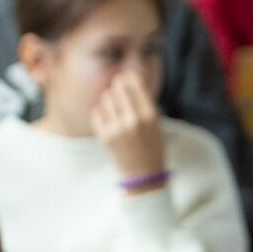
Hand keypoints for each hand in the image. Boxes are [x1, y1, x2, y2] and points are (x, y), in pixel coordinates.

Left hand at [91, 69, 165, 186]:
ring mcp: (119, 129)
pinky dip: (100, 114)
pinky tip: (108, 122)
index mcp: (150, 115)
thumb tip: (128, 76)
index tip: (125, 79)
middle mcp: (134, 120)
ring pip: (105, 99)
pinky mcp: (106, 137)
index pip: (135, 84)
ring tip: (115, 112)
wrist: (144, 175)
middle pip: (118, 88)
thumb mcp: (156, 123)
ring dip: (108, 101)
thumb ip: (144, 101)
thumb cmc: (151, 147)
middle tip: (118, 94)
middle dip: (117, 88)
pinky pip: (96, 113)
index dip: (128, 78)